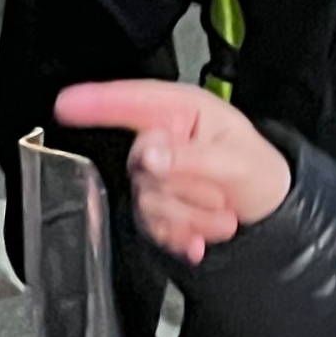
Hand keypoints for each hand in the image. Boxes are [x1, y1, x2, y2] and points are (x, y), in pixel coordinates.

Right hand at [48, 81, 291, 263]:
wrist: (270, 214)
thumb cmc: (261, 173)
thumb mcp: (237, 161)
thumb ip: (190, 158)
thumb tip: (147, 155)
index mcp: (182, 111)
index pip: (130, 101)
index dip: (95, 102)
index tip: (65, 104)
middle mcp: (162, 138)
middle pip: (140, 164)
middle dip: (184, 189)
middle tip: (220, 195)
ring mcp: (156, 174)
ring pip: (147, 201)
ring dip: (190, 217)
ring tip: (222, 214)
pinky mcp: (155, 206)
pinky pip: (150, 225)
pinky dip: (181, 235)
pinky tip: (203, 235)